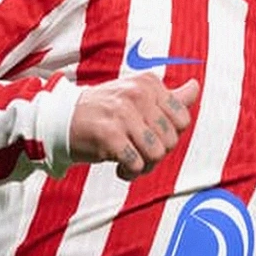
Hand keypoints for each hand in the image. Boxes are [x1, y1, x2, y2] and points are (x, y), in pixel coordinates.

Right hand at [68, 75, 199, 180]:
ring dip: (144, 166)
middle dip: (157, 154)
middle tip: (137, 152)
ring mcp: (122, 113)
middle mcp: (137, 94)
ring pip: (157, 154)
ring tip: (129, 161)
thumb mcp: (138, 97)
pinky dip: (129, 172)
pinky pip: (136, 164)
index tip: (151, 137)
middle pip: (171, 140)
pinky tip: (118, 167)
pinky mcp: (108, 134)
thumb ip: (169, 97)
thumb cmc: (105, 112)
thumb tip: (195, 86)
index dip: (170, 137)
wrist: (60, 119)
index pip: (183, 120)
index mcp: (148, 83)